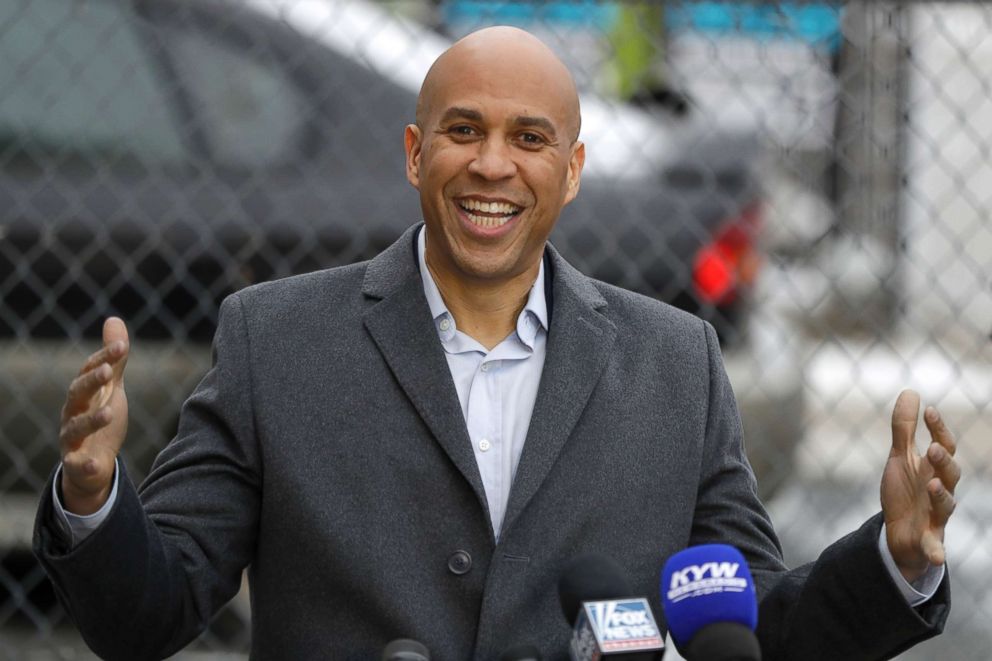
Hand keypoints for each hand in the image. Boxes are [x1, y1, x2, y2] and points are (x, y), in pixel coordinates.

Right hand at [59, 317, 129, 514]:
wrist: (93, 460)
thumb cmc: (101, 417)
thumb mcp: (111, 387)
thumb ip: (114, 359)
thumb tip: (114, 319)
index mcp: (83, 393)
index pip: (90, 371)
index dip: (104, 357)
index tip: (121, 346)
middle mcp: (73, 412)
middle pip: (77, 394)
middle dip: (91, 381)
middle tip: (109, 370)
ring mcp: (71, 438)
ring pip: (76, 427)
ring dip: (92, 420)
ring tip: (110, 413)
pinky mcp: (76, 463)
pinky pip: (77, 464)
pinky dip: (84, 464)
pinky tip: (95, 463)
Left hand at [881, 389, 959, 582]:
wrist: (899, 532)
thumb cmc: (906, 491)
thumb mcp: (901, 458)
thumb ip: (904, 428)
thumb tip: (911, 391)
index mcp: (933, 469)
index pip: (942, 446)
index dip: (938, 429)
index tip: (929, 411)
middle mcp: (940, 490)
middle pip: (950, 474)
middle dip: (943, 461)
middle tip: (932, 447)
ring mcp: (936, 515)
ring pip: (946, 506)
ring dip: (941, 496)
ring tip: (931, 485)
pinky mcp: (928, 540)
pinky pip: (935, 547)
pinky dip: (936, 551)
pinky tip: (937, 556)